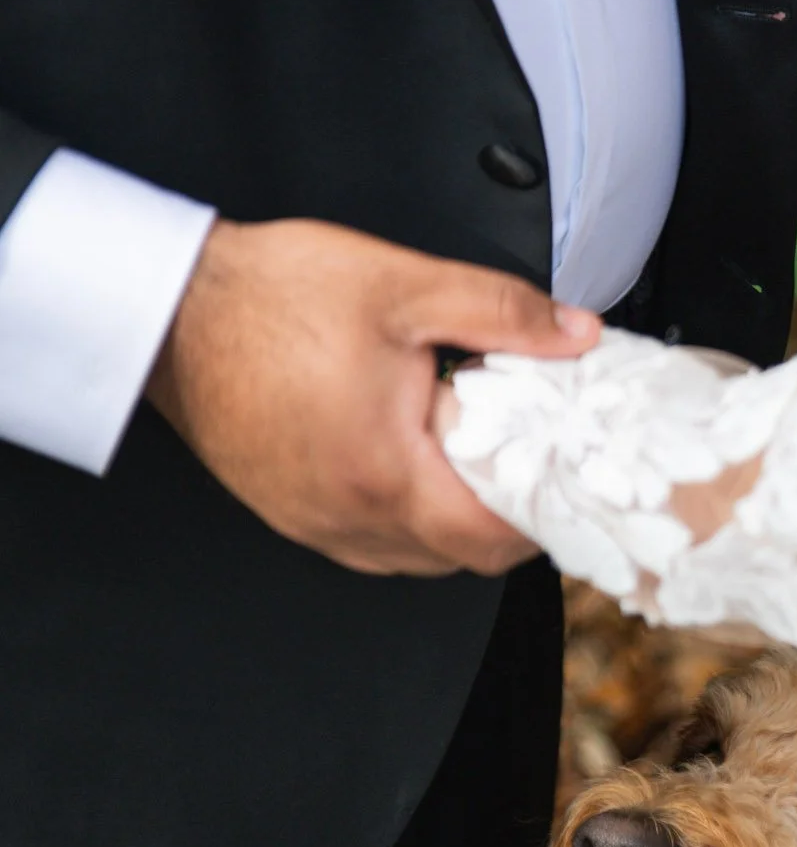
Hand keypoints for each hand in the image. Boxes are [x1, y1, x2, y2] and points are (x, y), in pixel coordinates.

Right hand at [147, 219, 598, 575]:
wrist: (169, 308)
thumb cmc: (268, 297)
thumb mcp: (404, 288)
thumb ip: (502, 313)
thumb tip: (576, 334)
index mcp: (386, 471)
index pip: (492, 537)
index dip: (542, 517)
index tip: (563, 480)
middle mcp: (349, 516)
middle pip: (461, 558)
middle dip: (505, 519)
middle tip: (527, 462)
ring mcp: (316, 524)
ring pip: (417, 558)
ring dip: (456, 523)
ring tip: (473, 461)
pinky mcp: (292, 515)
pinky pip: (372, 544)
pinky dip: (409, 521)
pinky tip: (415, 467)